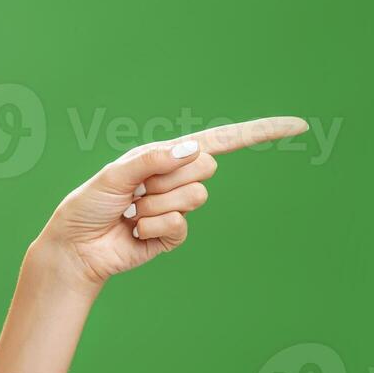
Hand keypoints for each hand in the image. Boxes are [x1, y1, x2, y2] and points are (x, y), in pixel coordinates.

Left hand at [29, 116, 307, 289]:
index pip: (221, 141)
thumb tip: (193, 149)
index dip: (259, 133)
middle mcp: (175, 177)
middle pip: (205, 167)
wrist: (76, 247)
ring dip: (157, 205)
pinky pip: (181, 226)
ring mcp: (176, 207)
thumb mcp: (116, 174)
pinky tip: (136, 231)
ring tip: (133, 212)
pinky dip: (155, 228)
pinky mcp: (172, 235)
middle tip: (138, 189)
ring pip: (195, 197)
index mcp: (165, 154)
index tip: (297, 125)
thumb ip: (152, 160)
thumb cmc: (89, 204)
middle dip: (169, 177)